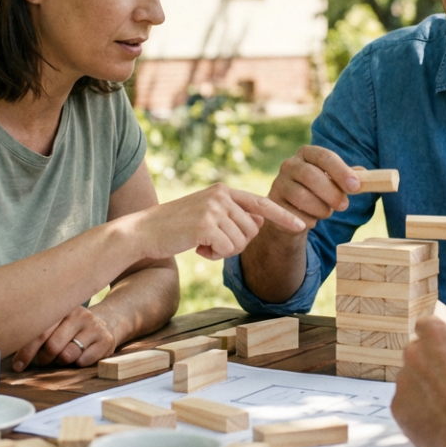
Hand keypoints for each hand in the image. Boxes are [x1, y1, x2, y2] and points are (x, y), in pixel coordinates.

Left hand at [11, 306, 116, 371]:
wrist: (105, 324)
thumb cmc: (70, 328)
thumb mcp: (55, 322)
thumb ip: (37, 331)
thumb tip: (8, 346)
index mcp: (62, 308)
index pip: (40, 331)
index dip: (26, 351)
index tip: (18, 366)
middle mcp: (79, 314)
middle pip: (52, 346)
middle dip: (44, 359)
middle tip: (43, 361)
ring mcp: (94, 327)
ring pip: (68, 355)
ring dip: (61, 362)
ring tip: (62, 356)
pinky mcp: (105, 341)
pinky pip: (83, 361)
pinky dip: (77, 364)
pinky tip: (79, 356)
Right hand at [117, 184, 303, 260]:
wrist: (144, 231)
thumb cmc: (176, 227)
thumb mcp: (207, 214)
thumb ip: (232, 215)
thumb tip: (259, 220)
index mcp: (224, 191)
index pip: (262, 202)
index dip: (283, 216)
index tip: (301, 225)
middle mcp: (221, 195)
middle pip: (253, 230)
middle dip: (236, 243)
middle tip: (211, 241)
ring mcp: (213, 208)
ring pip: (241, 242)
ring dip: (224, 251)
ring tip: (201, 242)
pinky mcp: (205, 224)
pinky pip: (227, 250)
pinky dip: (214, 255)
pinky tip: (196, 248)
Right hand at [265, 146, 358, 234]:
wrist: (292, 212)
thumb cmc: (318, 192)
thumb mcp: (334, 182)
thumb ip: (350, 178)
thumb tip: (367, 177)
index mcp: (307, 154)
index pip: (324, 156)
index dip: (341, 171)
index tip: (356, 187)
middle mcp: (289, 165)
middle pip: (311, 176)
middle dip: (332, 193)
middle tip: (344, 205)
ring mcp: (278, 184)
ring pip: (302, 197)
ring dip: (321, 209)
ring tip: (326, 212)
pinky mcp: (273, 205)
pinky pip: (295, 215)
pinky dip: (309, 220)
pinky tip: (311, 219)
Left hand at [393, 316, 445, 446]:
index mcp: (436, 335)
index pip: (426, 326)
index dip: (436, 338)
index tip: (445, 349)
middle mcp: (413, 353)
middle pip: (416, 353)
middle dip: (429, 363)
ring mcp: (403, 380)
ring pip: (410, 379)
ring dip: (422, 387)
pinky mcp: (397, 406)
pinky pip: (405, 403)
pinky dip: (417, 409)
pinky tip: (437, 418)